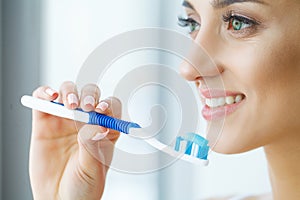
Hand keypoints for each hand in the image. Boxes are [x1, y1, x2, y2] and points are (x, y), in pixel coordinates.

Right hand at [29, 81, 120, 199]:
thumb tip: (95, 126)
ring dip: (70, 92)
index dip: (108, 105)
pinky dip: (44, 93)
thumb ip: (93, 146)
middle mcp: (86, 122)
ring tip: (69, 105)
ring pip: (68, 92)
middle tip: (86, 107)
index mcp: (104, 131)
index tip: (102, 111)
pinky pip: (43, 100)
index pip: (111, 107)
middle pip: (90, 95)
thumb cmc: (82, 187)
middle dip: (89, 96)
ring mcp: (65, 120)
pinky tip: (50, 96)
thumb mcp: (93, 169)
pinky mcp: (44, 122)